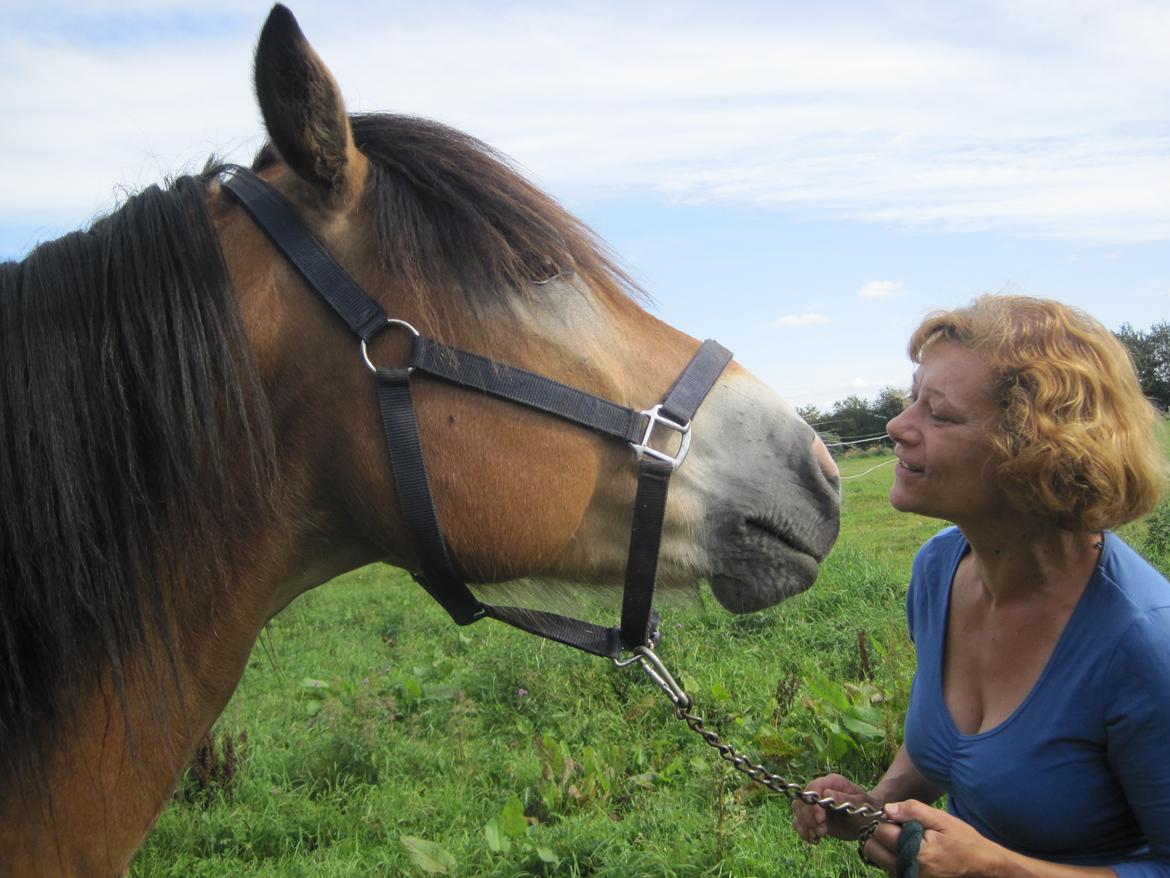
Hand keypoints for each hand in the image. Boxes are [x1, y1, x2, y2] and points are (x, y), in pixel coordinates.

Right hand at [790, 774, 877, 844]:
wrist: (867, 822)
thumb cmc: (867, 809)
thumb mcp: (860, 804)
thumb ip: (844, 798)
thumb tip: (827, 793)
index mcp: (832, 782)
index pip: (813, 788)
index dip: (812, 804)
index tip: (820, 819)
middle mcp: (820, 790)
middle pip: (802, 801)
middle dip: (809, 818)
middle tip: (823, 830)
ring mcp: (814, 804)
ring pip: (797, 811)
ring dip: (806, 826)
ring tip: (820, 835)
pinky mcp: (812, 817)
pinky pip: (798, 822)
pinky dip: (804, 832)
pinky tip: (816, 839)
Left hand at [863, 799, 1002, 876]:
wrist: (980, 865)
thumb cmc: (962, 840)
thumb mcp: (941, 819)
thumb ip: (912, 811)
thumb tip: (887, 809)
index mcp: (916, 853)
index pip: (881, 832)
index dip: (889, 821)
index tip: (902, 820)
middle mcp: (908, 870)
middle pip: (872, 849)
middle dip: (881, 836)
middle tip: (901, 831)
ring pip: (878, 859)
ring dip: (887, 848)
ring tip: (909, 842)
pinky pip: (889, 867)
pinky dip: (894, 858)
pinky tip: (911, 852)